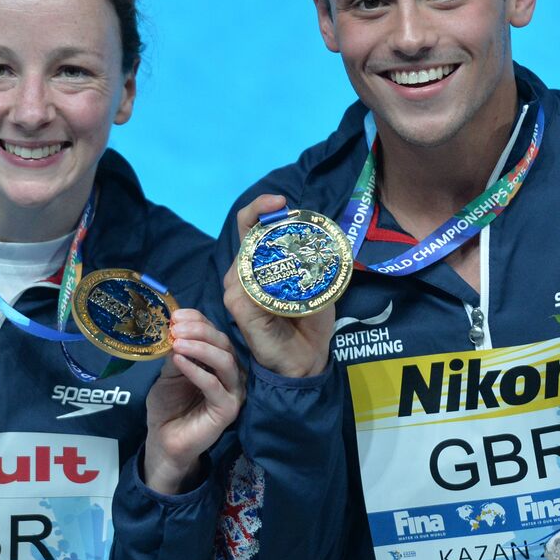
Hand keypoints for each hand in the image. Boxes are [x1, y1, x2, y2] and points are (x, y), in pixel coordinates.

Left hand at [144, 308, 244, 494]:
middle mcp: (231, 373)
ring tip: (177, 342)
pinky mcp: (228, 409)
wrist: (164, 439)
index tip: (175, 315)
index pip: (215, 333)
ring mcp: (233, 391)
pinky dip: (196, 371)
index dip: (197, 320)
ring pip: (225, 361)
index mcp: (219, 360)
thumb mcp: (170, 372)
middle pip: (223, 343)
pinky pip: (214, 385)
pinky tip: (178, 362)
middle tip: (175, 328)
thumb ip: (176, 352)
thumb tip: (174, 328)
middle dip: (199, 331)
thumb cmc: (169, 405)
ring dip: (200, 347)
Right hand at [222, 193, 335, 377]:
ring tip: (300, 261)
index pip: (249, 226)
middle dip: (266, 220)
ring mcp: (236, 290)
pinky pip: (248, 283)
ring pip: (248, 257)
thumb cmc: (309, 322)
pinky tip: (286, 286)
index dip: (259, 208)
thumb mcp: (317, 283)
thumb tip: (322, 234)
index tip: (279, 201)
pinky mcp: (238, 307)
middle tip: (294, 218)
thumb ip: (312, 260)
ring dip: (274, 252)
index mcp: (257, 265)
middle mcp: (241, 275)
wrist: (307, 359)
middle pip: (245, 235)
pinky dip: (269, 279)